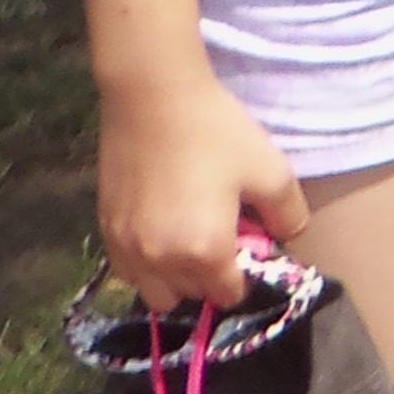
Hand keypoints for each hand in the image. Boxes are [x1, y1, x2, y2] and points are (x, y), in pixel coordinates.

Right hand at [99, 68, 304, 310]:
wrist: (153, 98)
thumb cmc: (216, 133)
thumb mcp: (270, 169)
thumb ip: (288, 213)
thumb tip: (288, 237)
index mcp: (204, 252)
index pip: (228, 293)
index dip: (244, 277)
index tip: (249, 248)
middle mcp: (160, 261)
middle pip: (191, 295)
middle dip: (211, 278)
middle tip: (224, 238)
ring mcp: (127, 248)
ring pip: (155, 292)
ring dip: (175, 280)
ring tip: (191, 241)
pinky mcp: (105, 230)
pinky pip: (127, 271)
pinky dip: (146, 266)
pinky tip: (162, 233)